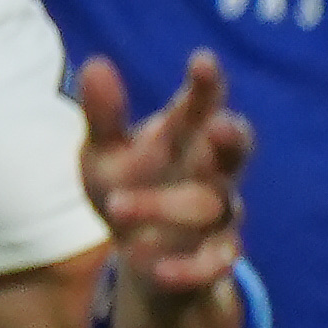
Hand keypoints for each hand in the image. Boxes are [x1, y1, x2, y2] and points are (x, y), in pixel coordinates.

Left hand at [82, 50, 251, 303]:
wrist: (141, 252)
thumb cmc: (127, 183)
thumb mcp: (104, 151)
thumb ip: (103, 114)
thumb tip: (94, 63)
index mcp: (185, 136)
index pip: (202, 105)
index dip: (206, 84)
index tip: (202, 59)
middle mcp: (211, 171)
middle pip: (233, 153)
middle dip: (230, 141)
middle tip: (222, 128)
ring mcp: (218, 215)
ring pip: (210, 206)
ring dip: (167, 207)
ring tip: (118, 207)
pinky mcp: (216, 257)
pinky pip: (214, 261)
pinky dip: (189, 266)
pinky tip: (155, 267)